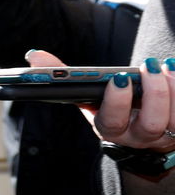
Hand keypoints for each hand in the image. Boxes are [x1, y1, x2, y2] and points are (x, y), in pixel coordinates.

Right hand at [26, 49, 174, 151]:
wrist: (142, 138)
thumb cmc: (111, 109)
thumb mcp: (85, 97)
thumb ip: (62, 76)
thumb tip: (34, 56)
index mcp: (108, 129)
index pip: (112, 121)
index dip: (117, 101)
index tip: (118, 78)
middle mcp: (136, 137)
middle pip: (150, 123)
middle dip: (153, 93)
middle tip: (148, 67)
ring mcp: (162, 136)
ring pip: (174, 119)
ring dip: (171, 90)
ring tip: (163, 67)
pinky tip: (172, 72)